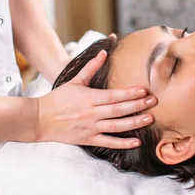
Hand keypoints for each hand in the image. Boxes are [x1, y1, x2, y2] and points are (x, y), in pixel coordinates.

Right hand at [35, 49, 156, 147]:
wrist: (39, 119)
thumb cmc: (58, 98)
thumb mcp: (75, 80)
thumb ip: (91, 67)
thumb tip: (104, 52)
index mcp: (90, 98)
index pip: (114, 96)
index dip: (130, 93)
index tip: (144, 90)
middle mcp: (92, 113)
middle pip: (119, 110)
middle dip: (138, 106)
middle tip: (154, 102)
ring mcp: (91, 128)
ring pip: (117, 126)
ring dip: (134, 123)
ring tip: (149, 119)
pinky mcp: (88, 139)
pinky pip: (108, 142)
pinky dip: (123, 143)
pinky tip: (136, 141)